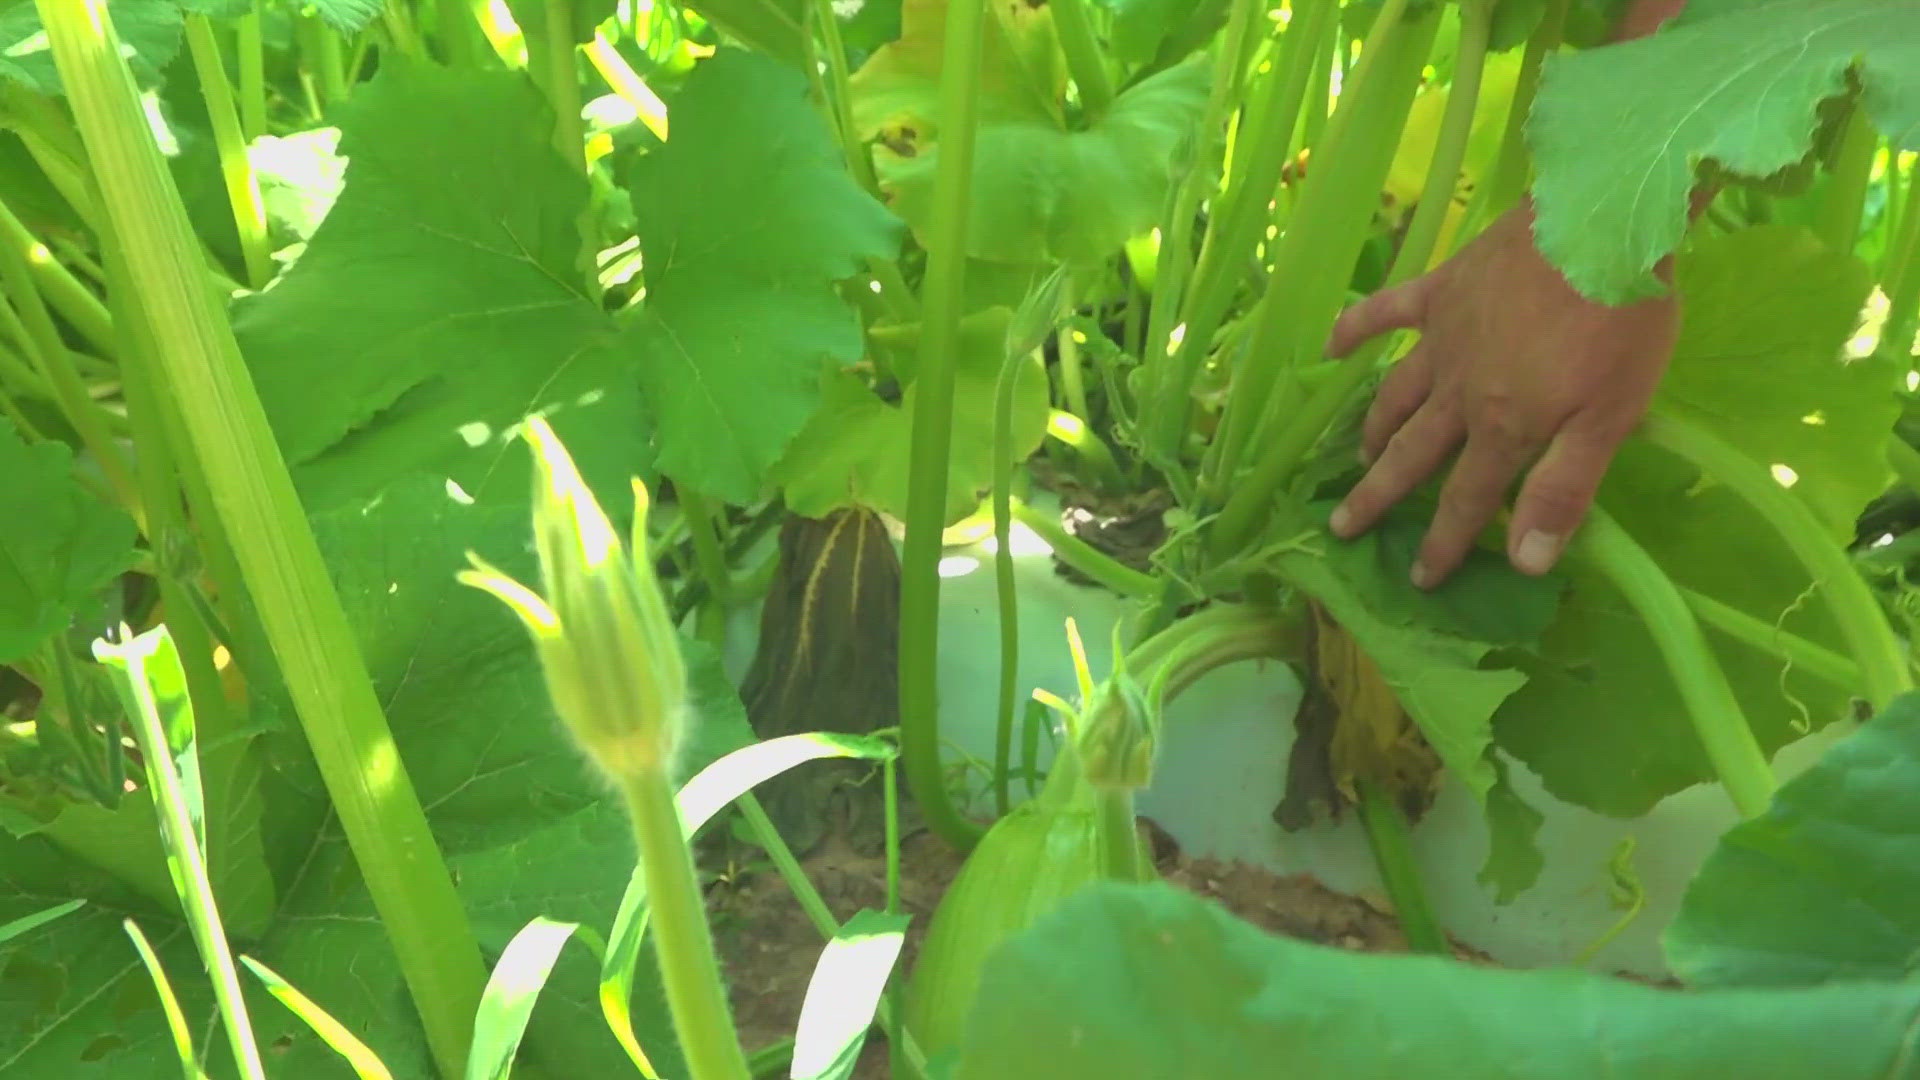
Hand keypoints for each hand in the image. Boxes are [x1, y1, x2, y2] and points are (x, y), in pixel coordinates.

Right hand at [1325, 203, 1678, 588]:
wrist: (1602, 223)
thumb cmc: (1620, 322)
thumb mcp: (1611, 418)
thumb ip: (1563, 489)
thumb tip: (1522, 562)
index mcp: (1503, 427)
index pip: (1465, 500)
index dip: (1443, 544)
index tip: (1420, 578)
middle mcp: (1459, 392)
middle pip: (1412, 456)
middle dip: (1380, 497)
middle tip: (1344, 528)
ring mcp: (1444, 338)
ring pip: (1396, 396)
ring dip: (1374, 431)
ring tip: (1356, 458)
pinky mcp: (1443, 289)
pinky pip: (1387, 311)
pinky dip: (1356, 329)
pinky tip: (1331, 347)